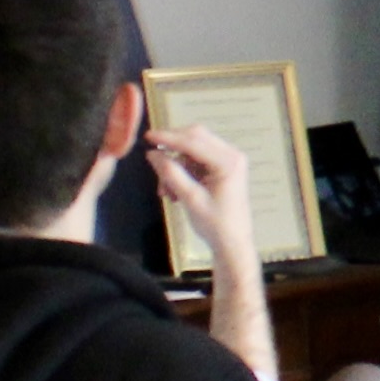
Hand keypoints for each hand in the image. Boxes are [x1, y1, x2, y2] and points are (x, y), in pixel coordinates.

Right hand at [141, 123, 255, 265]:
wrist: (232, 243)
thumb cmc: (215, 224)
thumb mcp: (190, 199)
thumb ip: (171, 174)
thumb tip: (152, 154)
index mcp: (228, 161)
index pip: (194, 141)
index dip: (168, 138)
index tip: (147, 137)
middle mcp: (231, 155)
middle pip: (194, 138)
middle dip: (172, 151)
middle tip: (153, 163)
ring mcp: (227, 160)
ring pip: (192, 149)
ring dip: (175, 166)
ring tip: (166, 192)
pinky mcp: (220, 167)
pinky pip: (195, 160)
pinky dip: (182, 172)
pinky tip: (174, 192)